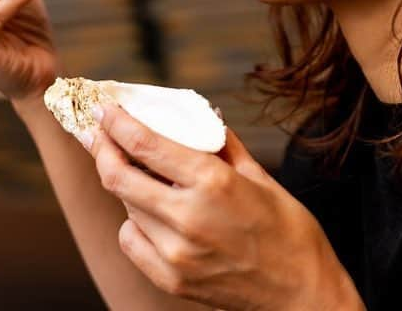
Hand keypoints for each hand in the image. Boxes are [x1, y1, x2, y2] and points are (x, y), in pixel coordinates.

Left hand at [84, 105, 363, 310]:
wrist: (302, 295)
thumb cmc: (290, 232)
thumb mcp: (261, 177)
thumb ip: (223, 146)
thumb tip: (199, 118)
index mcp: (213, 183)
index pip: (145, 144)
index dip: (116, 123)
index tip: (105, 109)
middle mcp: (187, 217)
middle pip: (118, 176)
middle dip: (102, 149)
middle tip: (99, 134)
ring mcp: (176, 253)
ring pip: (126, 207)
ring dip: (126, 184)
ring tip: (139, 172)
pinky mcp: (171, 280)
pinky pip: (132, 241)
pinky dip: (134, 222)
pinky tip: (152, 213)